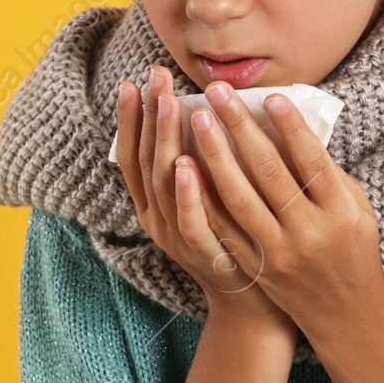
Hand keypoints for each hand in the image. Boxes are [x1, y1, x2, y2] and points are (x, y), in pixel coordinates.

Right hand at [114, 66, 293, 333]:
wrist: (253, 306)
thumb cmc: (238, 241)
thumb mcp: (210, 199)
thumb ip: (202, 162)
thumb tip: (207, 108)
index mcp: (154, 206)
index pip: (132, 154)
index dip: (130, 118)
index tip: (133, 81)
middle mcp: (157, 220)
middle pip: (145, 160)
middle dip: (149, 114)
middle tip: (154, 76)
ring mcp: (178, 239)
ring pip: (163, 184)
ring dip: (164, 141)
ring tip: (168, 104)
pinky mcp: (205, 256)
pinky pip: (190, 221)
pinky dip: (185, 192)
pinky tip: (185, 162)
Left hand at [186, 80, 383, 333]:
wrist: (345, 312)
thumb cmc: (352, 246)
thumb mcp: (356, 207)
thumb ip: (328, 171)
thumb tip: (294, 125)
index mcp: (340, 211)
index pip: (312, 162)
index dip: (292, 128)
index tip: (270, 97)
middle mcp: (308, 232)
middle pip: (269, 173)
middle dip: (241, 129)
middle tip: (218, 94)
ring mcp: (278, 251)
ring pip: (239, 198)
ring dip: (214, 155)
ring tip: (196, 118)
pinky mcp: (254, 266)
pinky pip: (222, 228)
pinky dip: (202, 196)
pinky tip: (183, 165)